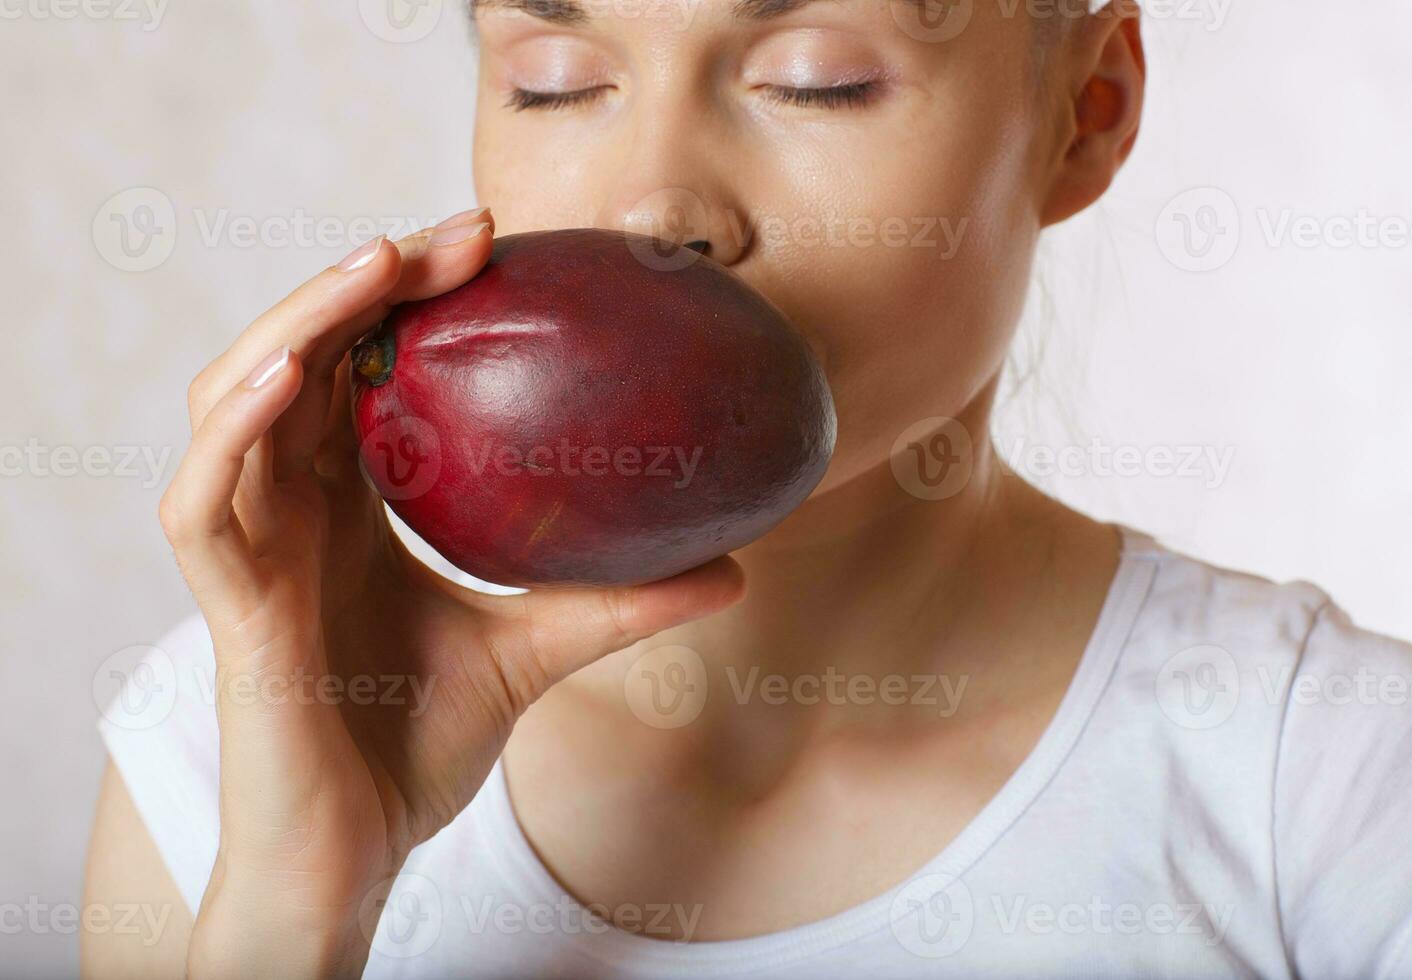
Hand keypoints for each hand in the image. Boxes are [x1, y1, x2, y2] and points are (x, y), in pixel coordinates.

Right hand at [158, 209, 744, 977]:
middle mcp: (294, 507)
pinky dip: (230, 432)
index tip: (495, 246)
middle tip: (464, 233)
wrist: (360, 849)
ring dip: (295, 321)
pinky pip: (200, 503)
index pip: (363, 368)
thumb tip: (736, 568)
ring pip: (232, 400)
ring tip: (377, 267)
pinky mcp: (226, 606)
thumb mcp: (540, 648)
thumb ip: (619, 603)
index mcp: (352, 503)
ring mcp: (252, 550)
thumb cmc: (421, 744)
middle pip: (300, 356)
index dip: (409, 297)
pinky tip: (288, 378)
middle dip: (365, 279)